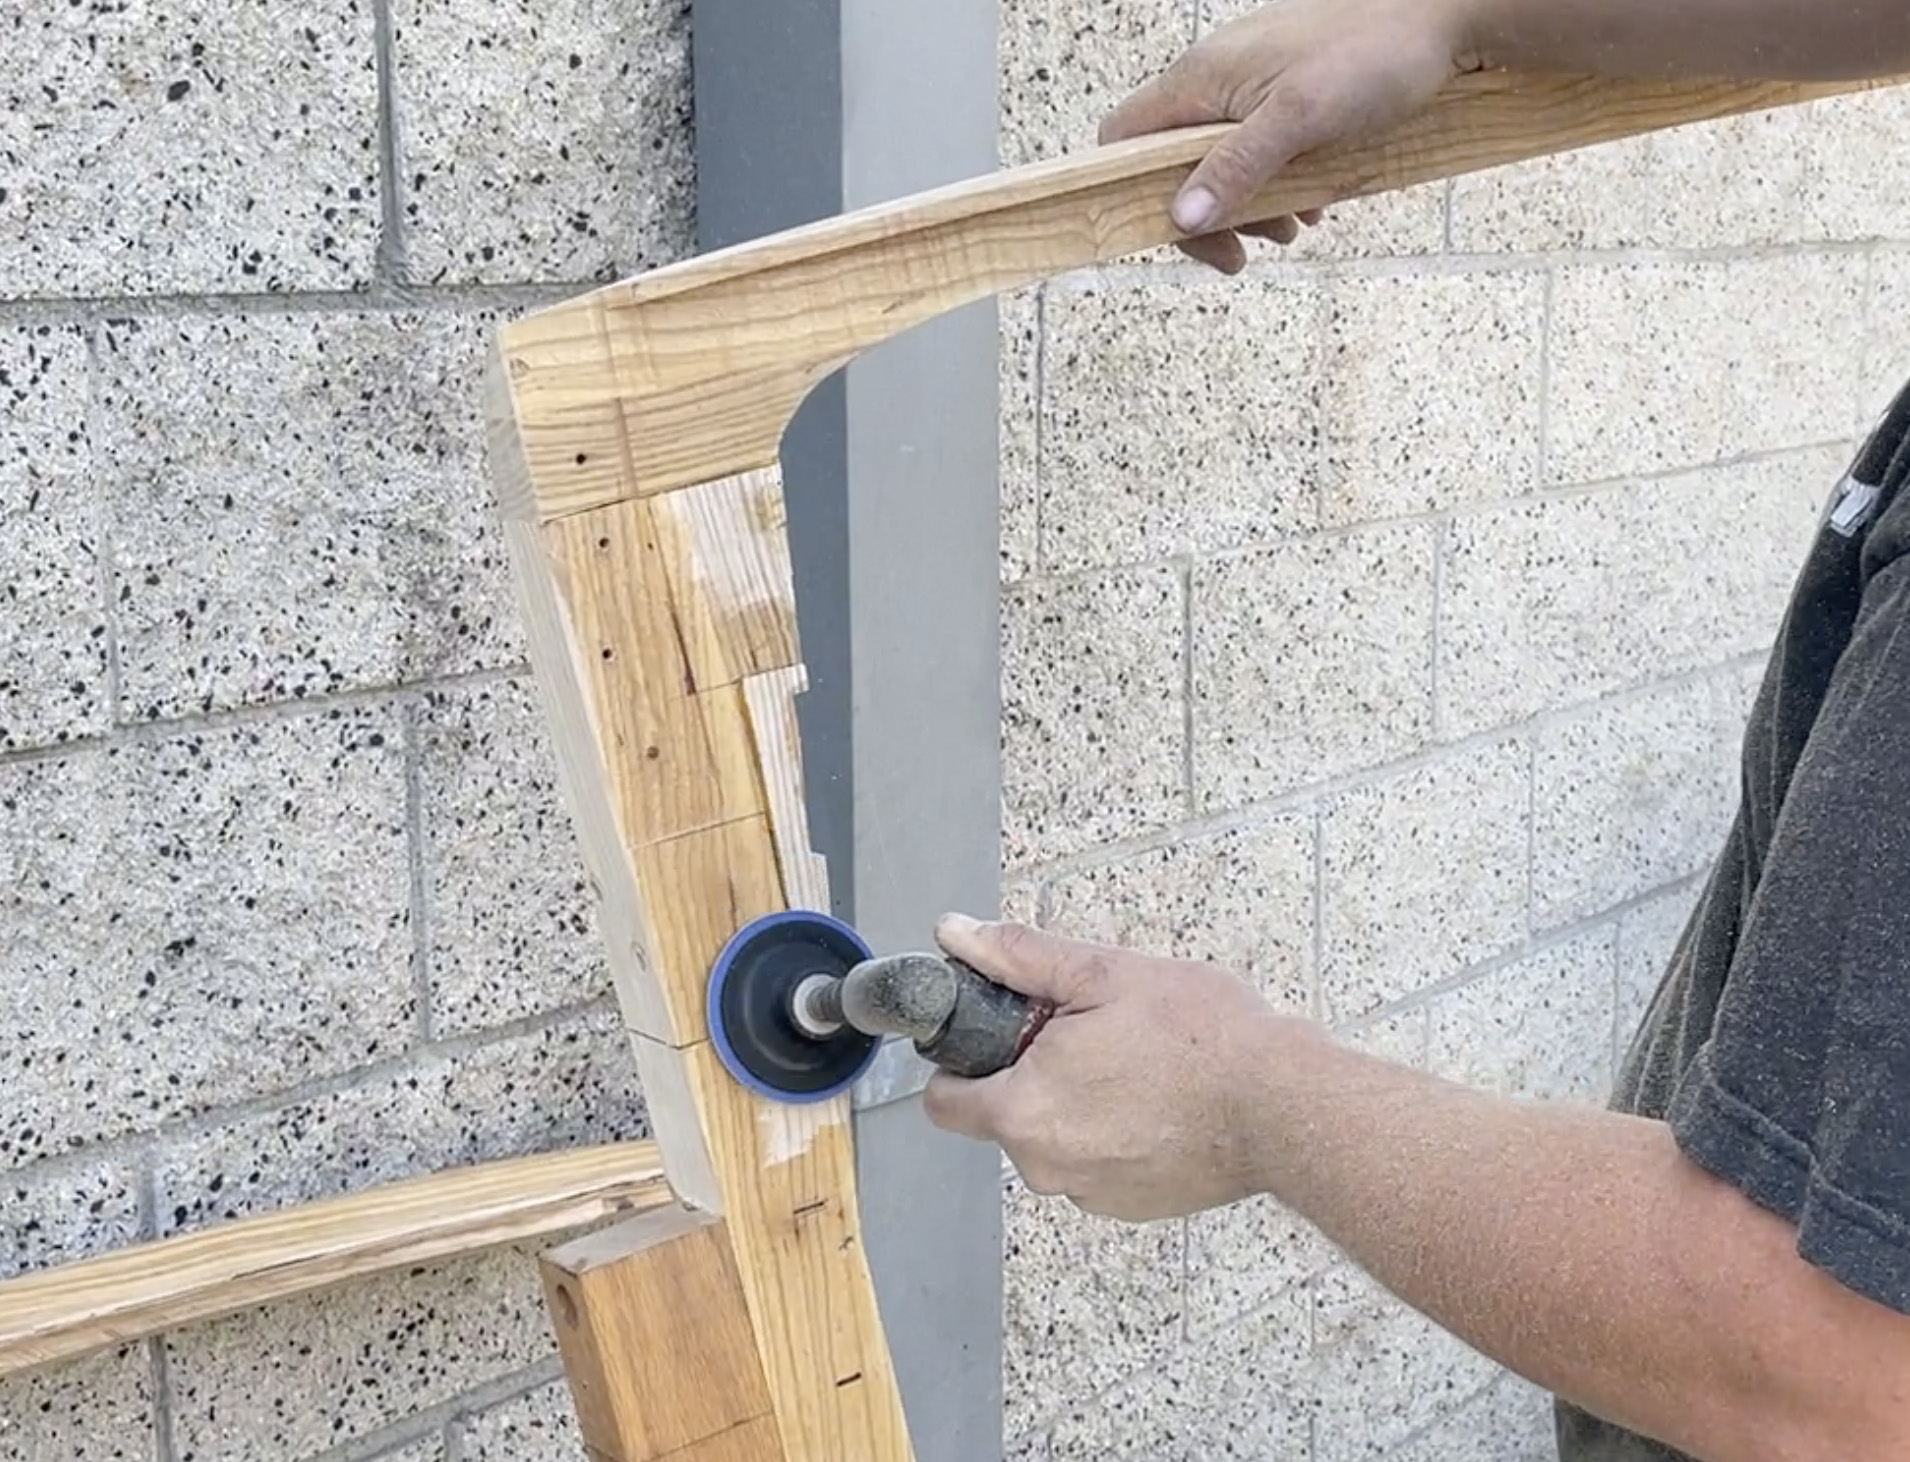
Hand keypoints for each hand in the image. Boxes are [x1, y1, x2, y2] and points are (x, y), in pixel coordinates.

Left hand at [921, 913, 1305, 1221]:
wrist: (1284, 1107)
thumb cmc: (1201, 1039)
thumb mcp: (1102, 974)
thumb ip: (1017, 957)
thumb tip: (955, 934)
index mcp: (1023, 1112)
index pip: (942, 1103)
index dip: (960, 1061)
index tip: (996, 1033)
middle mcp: (1046, 1167)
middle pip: (1003, 1115)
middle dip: (1031, 1073)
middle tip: (1088, 1032)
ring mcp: (1091, 1194)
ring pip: (1054, 1140)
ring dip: (1075, 1104)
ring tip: (1132, 1063)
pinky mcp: (1132, 1207)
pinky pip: (1097, 1164)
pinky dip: (1113, 1135)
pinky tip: (1156, 1101)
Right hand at [1099, 0, 1478, 271]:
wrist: (1444, 14)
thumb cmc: (1376, 52)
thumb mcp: (1300, 119)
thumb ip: (1235, 167)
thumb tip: (1181, 217)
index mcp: (1201, 77)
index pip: (1122, 139)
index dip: (1135, 192)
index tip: (1183, 235)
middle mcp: (1213, 77)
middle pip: (1169, 160)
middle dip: (1207, 213)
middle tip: (1249, 249)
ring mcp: (1246, 82)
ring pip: (1216, 159)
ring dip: (1247, 205)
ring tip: (1294, 225)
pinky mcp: (1278, 91)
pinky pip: (1254, 148)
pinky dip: (1274, 183)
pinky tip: (1312, 198)